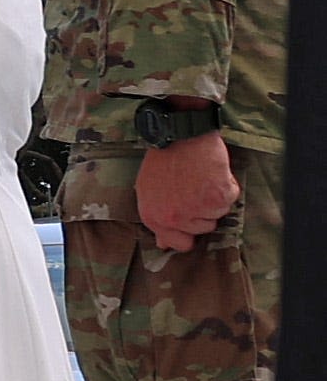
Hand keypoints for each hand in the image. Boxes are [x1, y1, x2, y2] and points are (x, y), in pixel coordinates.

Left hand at [136, 126, 238, 253]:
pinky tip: (212, 172)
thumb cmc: (164, 160)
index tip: (193, 219)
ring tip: (201, 177)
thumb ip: (159, 218)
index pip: (179, 244)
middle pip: (203, 228)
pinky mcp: (217, 198)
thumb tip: (164, 243)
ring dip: (215, 197)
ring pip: (218, 214)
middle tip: (194, 187)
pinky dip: (227, 185)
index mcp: (154, 217)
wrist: (180, 135)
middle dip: (203, 210)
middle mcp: (174, 218)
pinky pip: (231, 198)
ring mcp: (195, 210)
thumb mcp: (148, 191)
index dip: (189, 233)